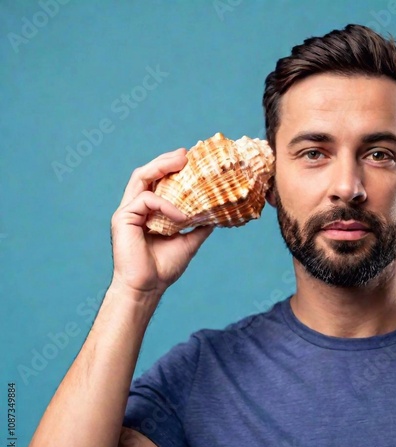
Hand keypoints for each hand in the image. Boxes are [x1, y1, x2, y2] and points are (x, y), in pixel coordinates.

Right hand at [110, 148, 212, 296]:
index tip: (192, 162)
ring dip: (161, 166)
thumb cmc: (163, 267)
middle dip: (166, 161)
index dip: (172, 170)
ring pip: (141, 177)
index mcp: (149, 212)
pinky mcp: (123, 217)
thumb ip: (198, 226)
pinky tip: (181, 216)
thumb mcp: (188, 241)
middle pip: (147, 174)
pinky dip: (166, 204)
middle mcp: (136, 208)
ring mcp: (128, 212)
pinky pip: (146, 200)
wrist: (148, 287)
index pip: (158, 183)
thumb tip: (217, 215)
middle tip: (186, 154)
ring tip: (181, 161)